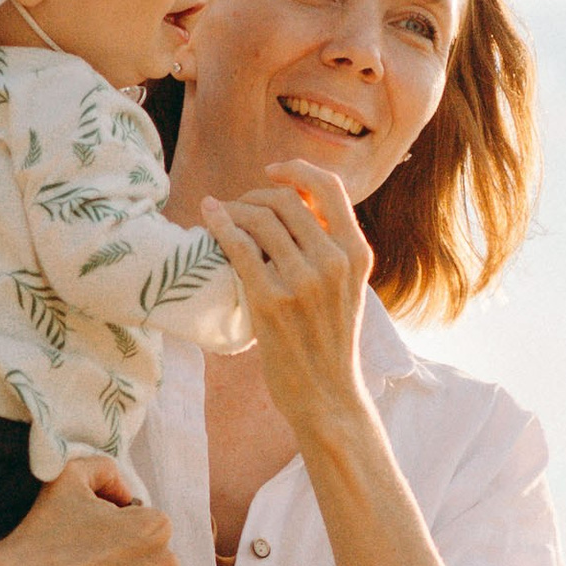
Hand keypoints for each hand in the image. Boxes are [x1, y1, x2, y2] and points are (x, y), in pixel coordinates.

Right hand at [0, 459, 174, 565]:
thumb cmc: (42, 534)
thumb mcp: (69, 476)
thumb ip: (105, 469)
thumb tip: (125, 493)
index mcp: (156, 526)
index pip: (148, 523)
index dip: (118, 527)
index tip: (90, 536)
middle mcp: (165, 565)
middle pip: (153, 559)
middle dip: (128, 559)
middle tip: (88, 562)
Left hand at [202, 165, 372, 437]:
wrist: (328, 396)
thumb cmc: (329, 343)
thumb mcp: (347, 290)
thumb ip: (330, 250)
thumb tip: (296, 208)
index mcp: (356, 254)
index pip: (330, 187)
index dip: (297, 169)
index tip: (273, 171)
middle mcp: (334, 262)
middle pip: (286, 199)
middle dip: (255, 195)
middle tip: (237, 207)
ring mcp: (303, 282)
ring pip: (260, 219)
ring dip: (234, 210)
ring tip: (220, 217)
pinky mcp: (272, 302)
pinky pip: (240, 247)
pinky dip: (220, 225)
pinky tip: (208, 217)